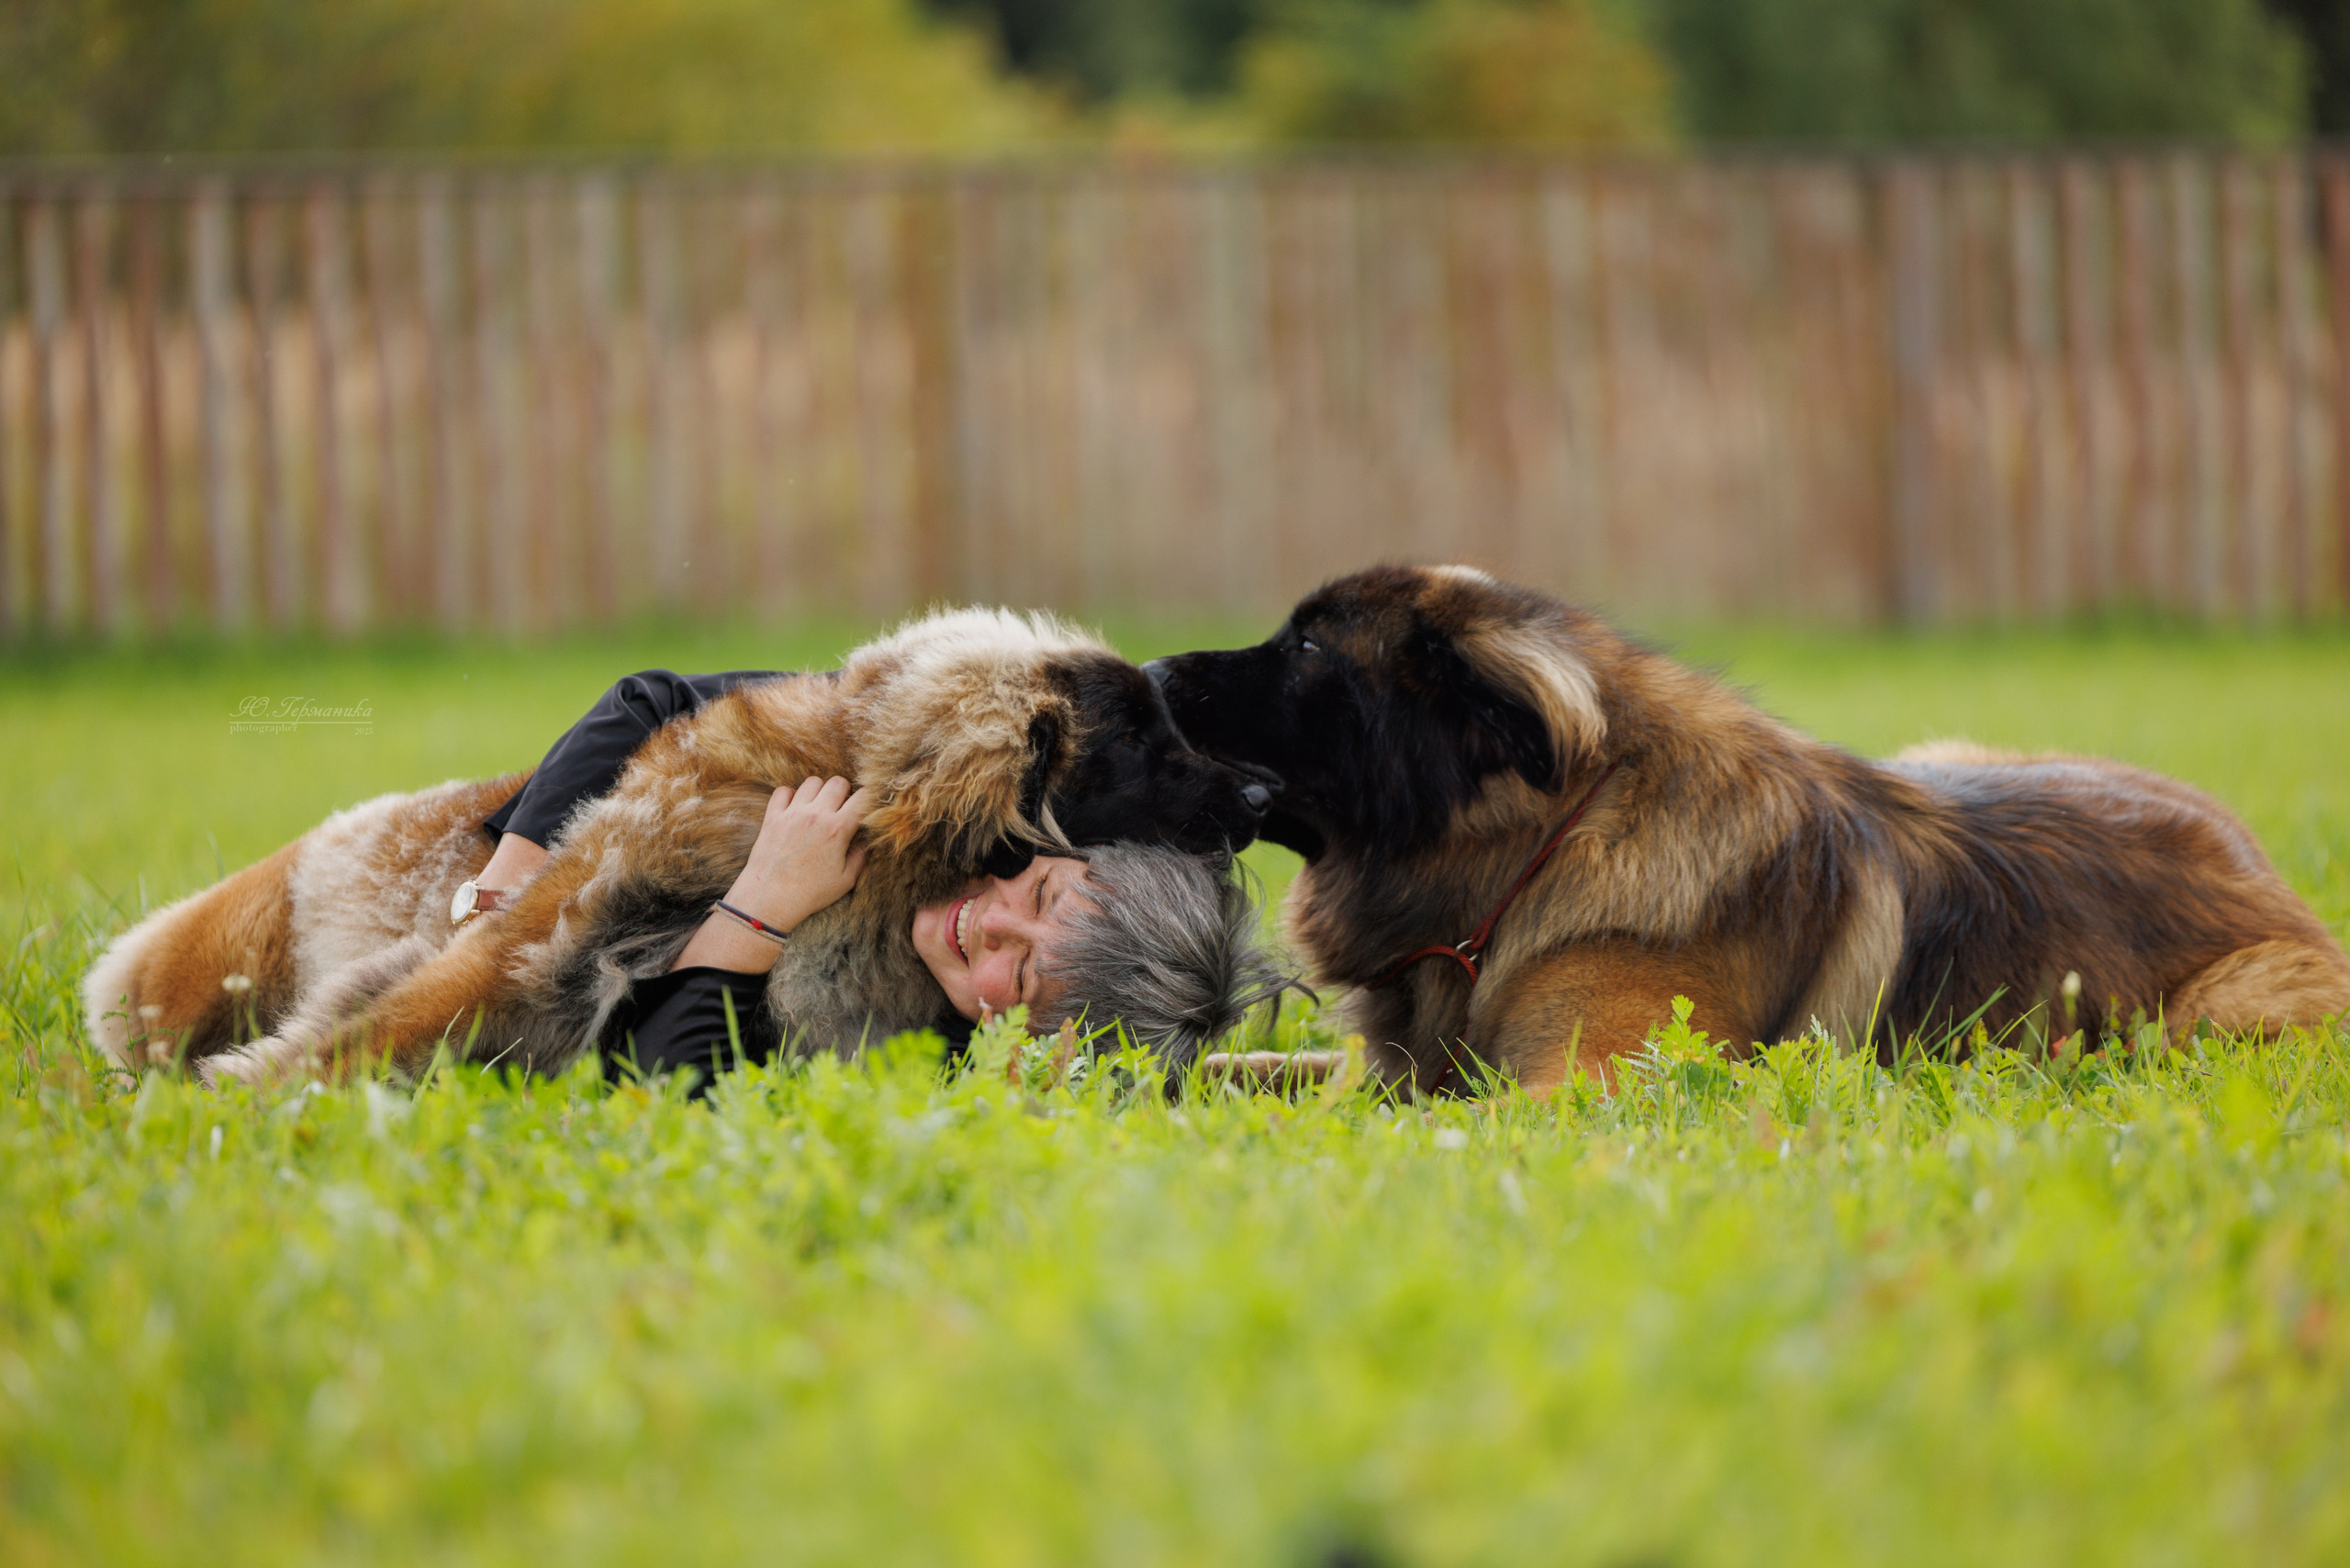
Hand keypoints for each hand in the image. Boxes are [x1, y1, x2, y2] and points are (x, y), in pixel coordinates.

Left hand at [729, 776, 871, 932]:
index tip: (866, 808)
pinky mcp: (773, 817)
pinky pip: (783, 791)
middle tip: (841, 807)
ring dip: (819, 791)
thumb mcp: (845, 880)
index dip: (869, 800)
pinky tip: (795, 809)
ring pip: (812, 782)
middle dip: (844, 791)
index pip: (862, 798)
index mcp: (837, 829)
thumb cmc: (810, 893)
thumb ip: (860, 856)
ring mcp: (792, 813)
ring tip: (818, 807)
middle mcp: (816, 815)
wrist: (770, 898)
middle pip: (838, 782)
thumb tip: (868, 841)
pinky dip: (790, 795)